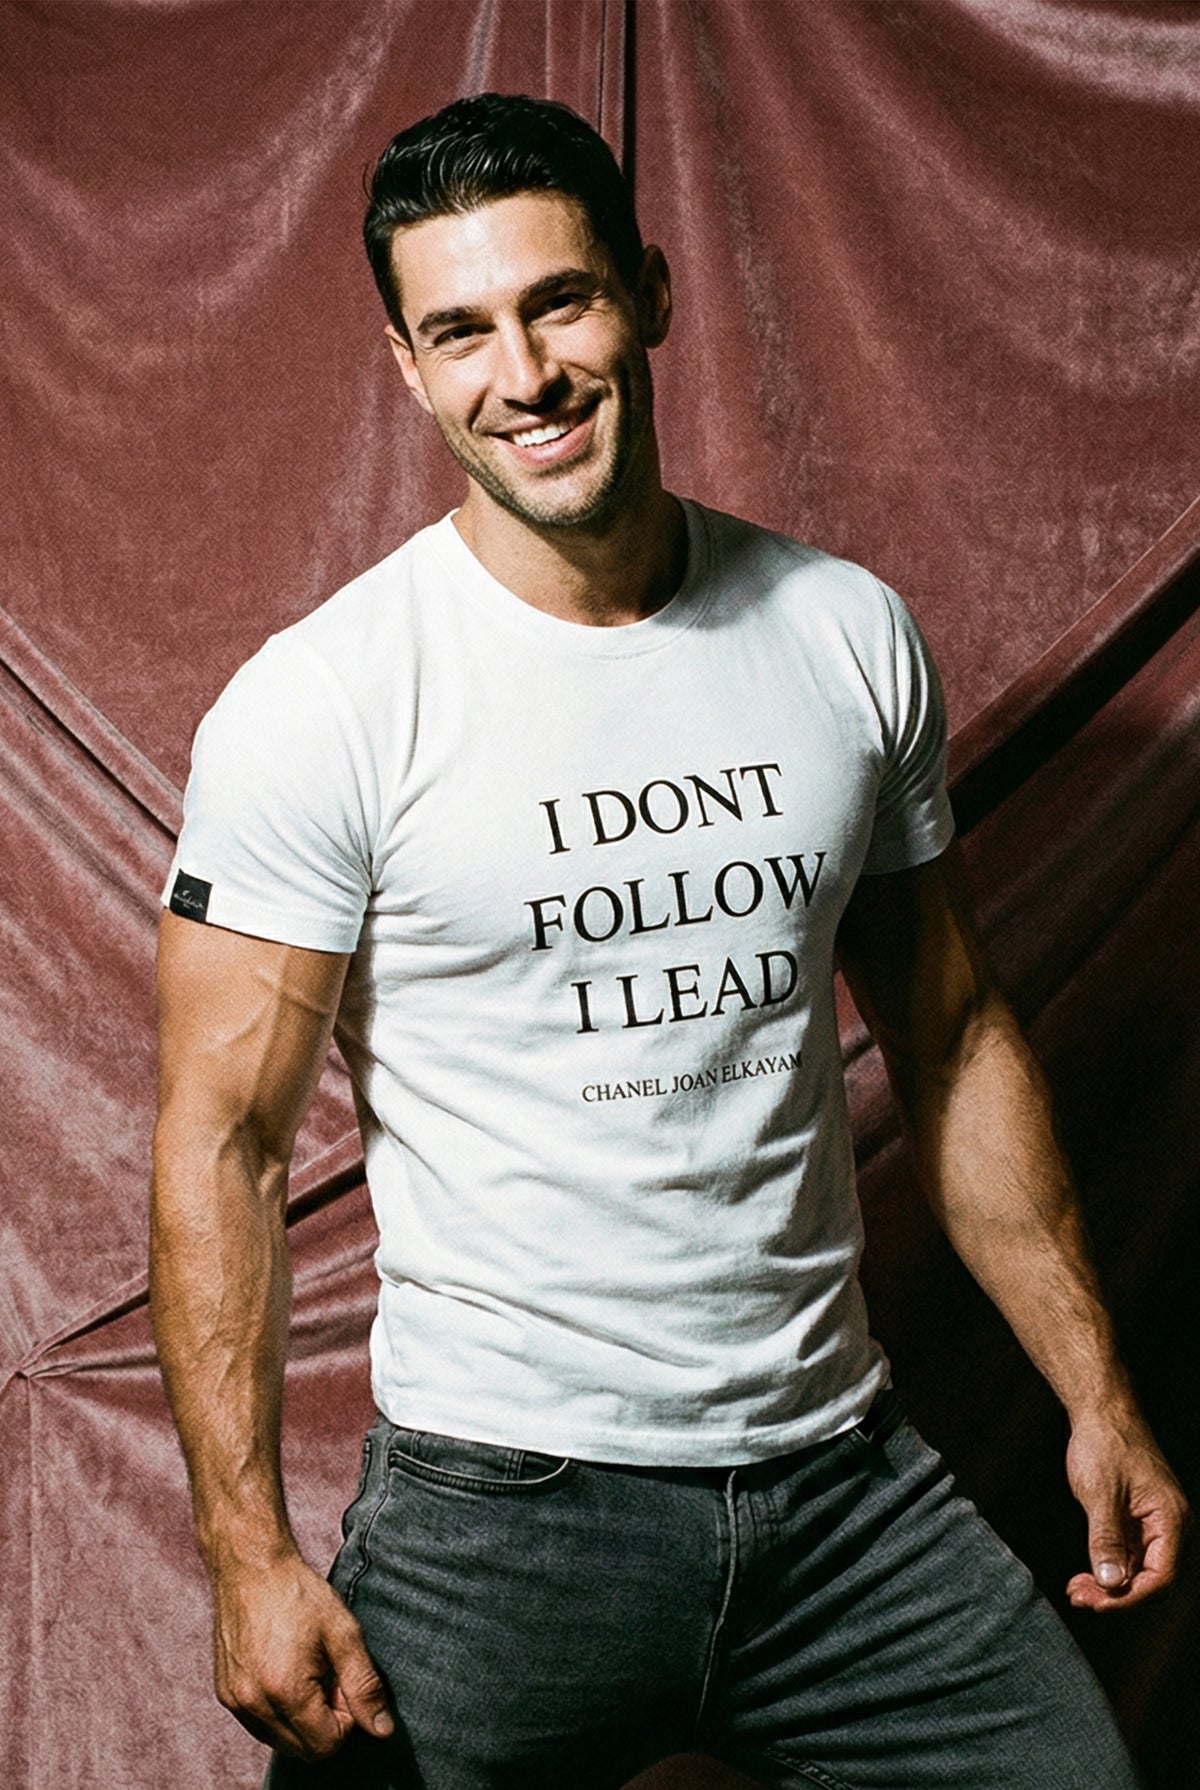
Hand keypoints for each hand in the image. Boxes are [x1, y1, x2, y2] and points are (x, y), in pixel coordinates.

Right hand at [211, 1551, 394, 1758]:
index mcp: (285, 1691)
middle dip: (325, 1722)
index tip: (343, 1682)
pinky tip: (286, 1673)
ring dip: (302, 1720)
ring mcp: (234, 1701)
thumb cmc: (299, 1594)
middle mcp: (253, 1704)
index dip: (346, 1718)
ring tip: (308, 1672)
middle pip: (303, 1750)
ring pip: (281, 1741)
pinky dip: (280, 1713)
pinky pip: (260, 1726)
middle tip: (328, 1677)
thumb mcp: (343, 1634)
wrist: (252, 1567)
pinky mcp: (225, 1694)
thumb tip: (382, 1730)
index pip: (326, 1744)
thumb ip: (364, 1686)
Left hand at [1065, 1406, 1188, 1610]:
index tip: (1098, 1601)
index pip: (1163, 1577)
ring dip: (1110, 1586)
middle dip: (1117, 1596)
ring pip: (1138, 1572)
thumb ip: (1107, 1538)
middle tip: (1080, 1598)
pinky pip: (1128, 1557)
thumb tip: (1112, 1582)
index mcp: (1170, 1519)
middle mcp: (1167, 1526)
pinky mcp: (1134, 1521)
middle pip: (1152, 1580)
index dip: (1132, 1597)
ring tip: (1077, 1590)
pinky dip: (1107, 1569)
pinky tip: (1084, 1576)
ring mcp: (1151, 1524)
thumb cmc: (1105, 1443)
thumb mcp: (1101, 1492)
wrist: (1100, 1409)